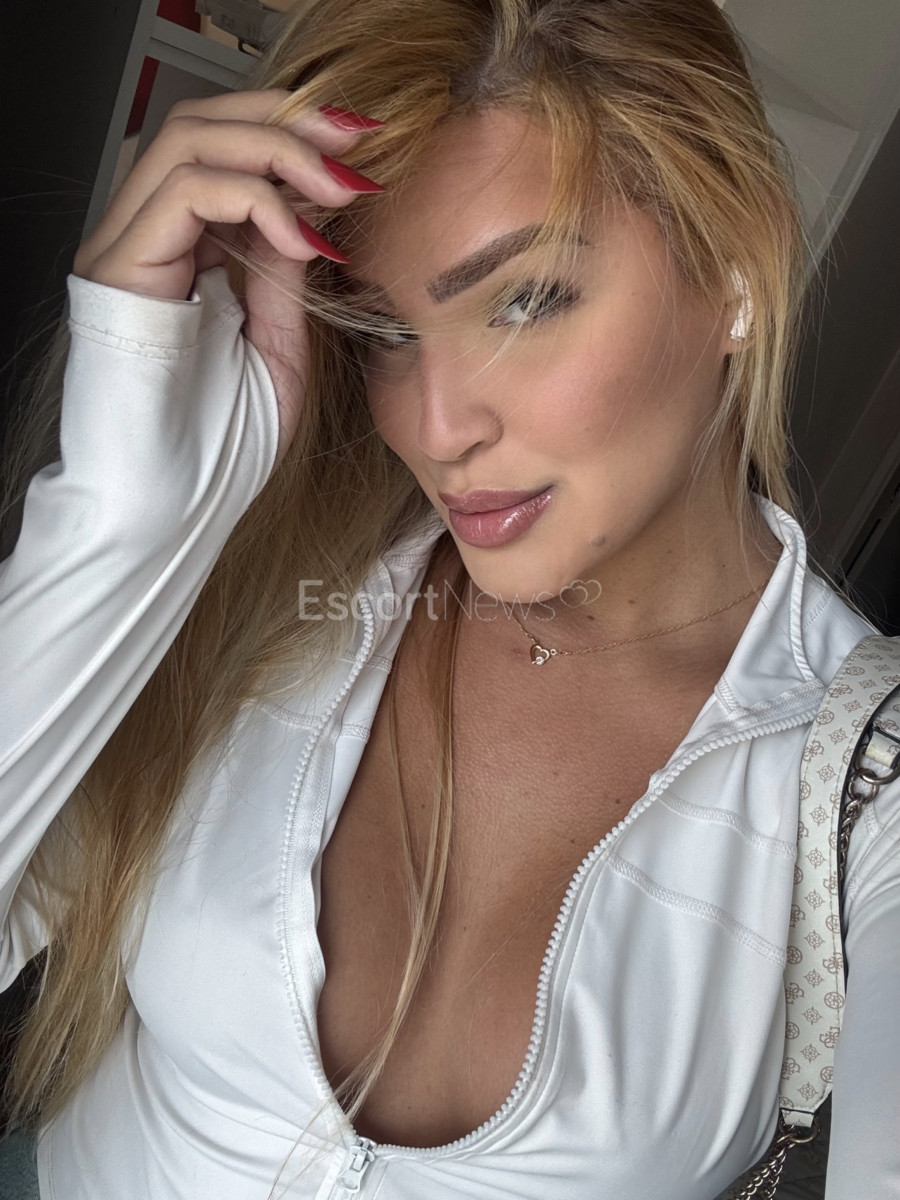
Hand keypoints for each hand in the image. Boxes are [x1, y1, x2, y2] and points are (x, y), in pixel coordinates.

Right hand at [72, 90, 384, 469]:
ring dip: (277, 149)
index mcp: (179, 255)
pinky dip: (254, 200)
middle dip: (289, 120)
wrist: (166, 512)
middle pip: (203, 125)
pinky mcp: (119, 270)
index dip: (293, 135)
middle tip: (358, 137)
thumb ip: (284, 274)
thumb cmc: (216, 450)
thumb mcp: (277, 347)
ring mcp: (126, 249)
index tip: (364, 147)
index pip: (224, 154)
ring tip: (340, 186)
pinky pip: (185, 194)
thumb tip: (310, 210)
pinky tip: (303, 239)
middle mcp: (144, 239)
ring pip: (188, 141)